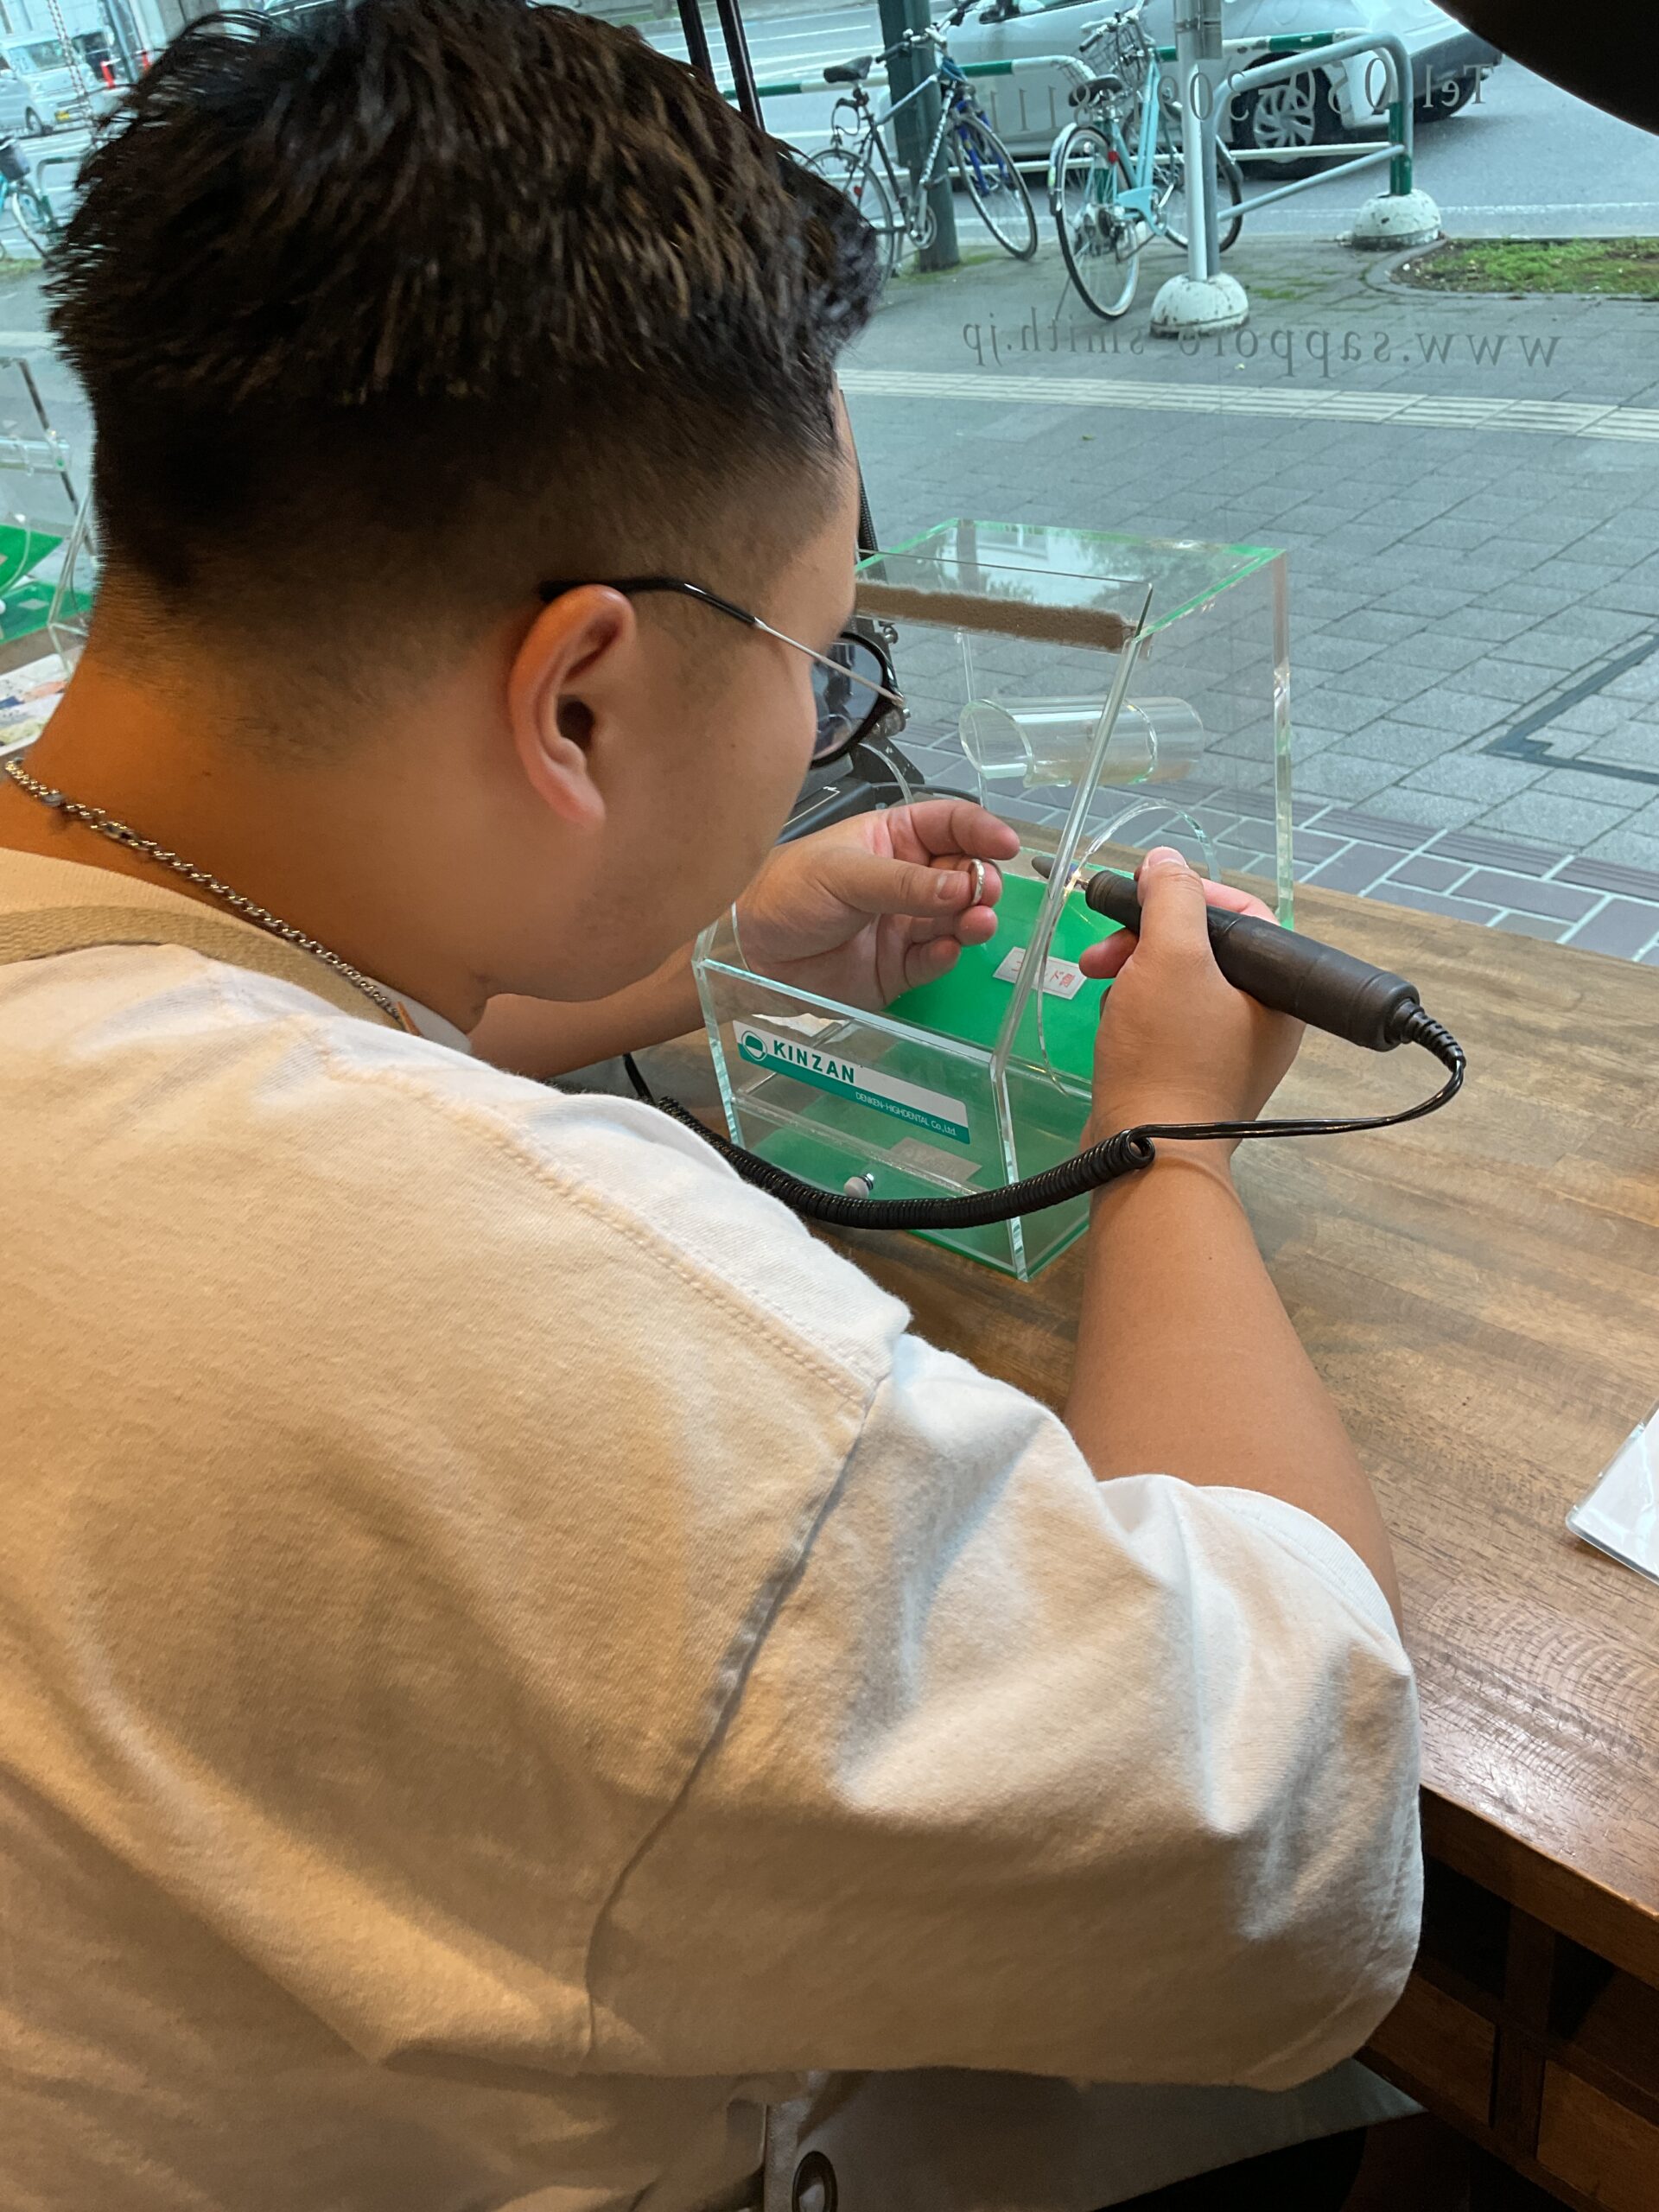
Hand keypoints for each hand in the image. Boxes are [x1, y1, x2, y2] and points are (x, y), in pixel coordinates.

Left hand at [735, 800, 1020, 1008]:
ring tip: (976, 921)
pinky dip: (947, 955)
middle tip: (983, 891)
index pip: (950, 826)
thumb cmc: (786, 891)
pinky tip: (948, 949)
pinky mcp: (899, 968)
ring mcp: (906, 925)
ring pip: (956, 920)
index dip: (981, 831)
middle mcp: (908, 881)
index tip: (1006, 843)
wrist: (748, 951)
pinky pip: (935, 960)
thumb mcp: (845, 874)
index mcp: (894, 840)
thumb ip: (904, 883)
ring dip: (972, 919)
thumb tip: (960, 885)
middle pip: (964, 874)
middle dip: (981, 881)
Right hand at [1083, 847, 1302, 1145]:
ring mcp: (1228, 1053)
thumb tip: (1165, 861)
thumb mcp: (1169, 958)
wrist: (1146, 1153)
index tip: (1142, 895)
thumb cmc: (1166, 1053)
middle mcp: (1263, 1020)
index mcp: (1277, 990)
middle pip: (1205, 949)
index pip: (1244, 913)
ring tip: (1098, 982)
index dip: (1191, 894)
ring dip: (1134, 972)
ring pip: (1179, 985)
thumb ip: (1171, 898)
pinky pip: (1166, 1023)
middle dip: (1146, 938)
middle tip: (1102, 950)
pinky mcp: (1193, 1077)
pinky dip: (1135, 1009)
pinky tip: (1110, 1018)